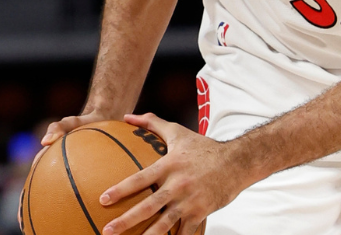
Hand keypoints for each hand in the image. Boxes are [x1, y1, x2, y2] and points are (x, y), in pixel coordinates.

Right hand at [23, 110, 122, 228]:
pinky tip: (103, 213)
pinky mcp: (93, 176)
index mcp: (47, 166)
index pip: (32, 189)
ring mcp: (76, 176)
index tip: (21, 222)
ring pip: (70, 200)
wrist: (103, 119)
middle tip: (37, 231)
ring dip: (68, 214)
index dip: (25, 206)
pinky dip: (94, 201)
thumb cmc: (82, 122)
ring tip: (68, 229)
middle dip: (42, 216)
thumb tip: (45, 142)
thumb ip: (56, 128)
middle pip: (47, 200)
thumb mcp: (68, 123)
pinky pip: (93, 190)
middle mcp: (59, 175)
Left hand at [100, 113, 246, 234]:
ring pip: (165, 223)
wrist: (237, 161)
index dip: (121, 189)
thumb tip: (128, 117)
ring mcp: (189, 200)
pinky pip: (185, 231)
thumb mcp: (179, 133)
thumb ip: (153, 124)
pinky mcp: (200, 212)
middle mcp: (178, 185)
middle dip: (127, 220)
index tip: (103, 199)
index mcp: (169, 166)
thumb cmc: (205, 148)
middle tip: (108, 231)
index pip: (141, 179)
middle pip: (148, 206)